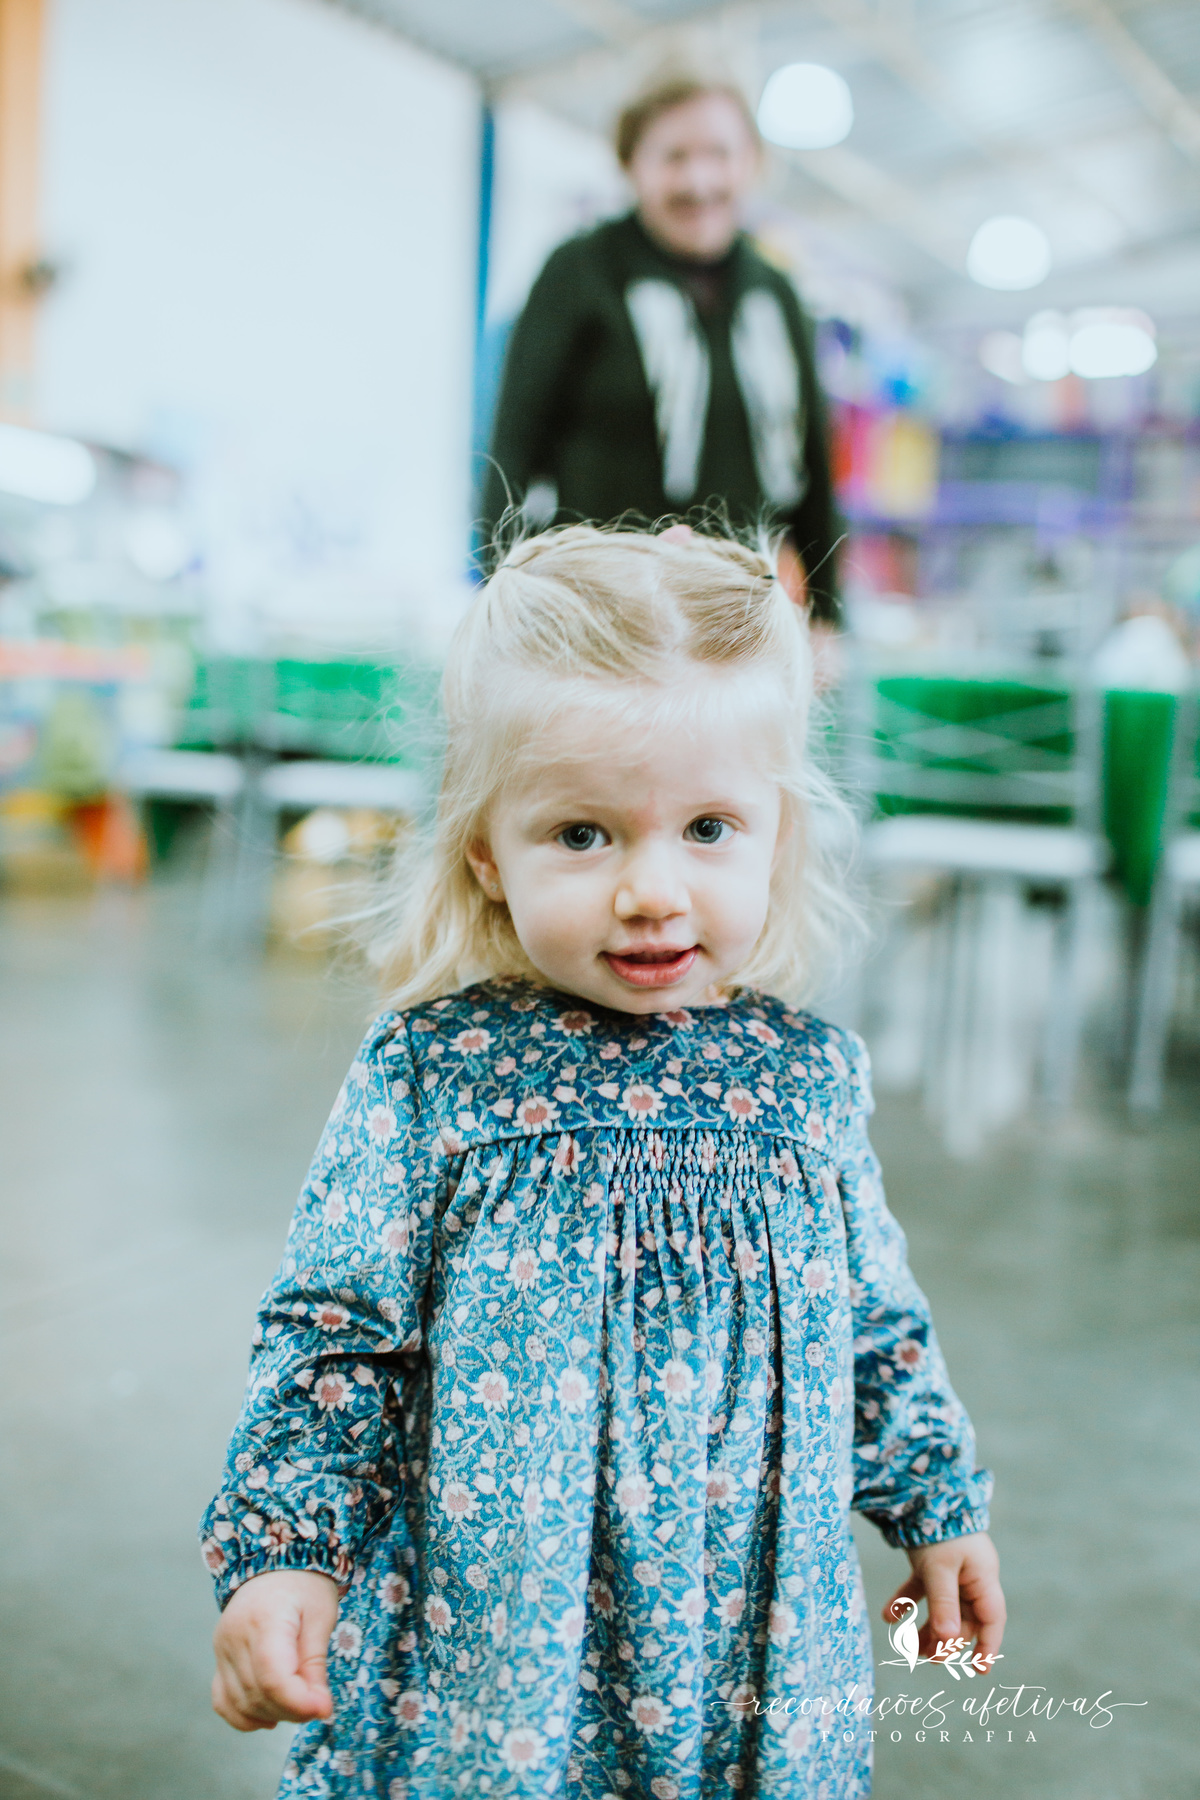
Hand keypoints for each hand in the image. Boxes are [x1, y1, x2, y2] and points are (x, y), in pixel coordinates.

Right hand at [212, 1568, 339, 1731]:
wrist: (274, 1562)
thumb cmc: (304, 1586)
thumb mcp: (321, 1617)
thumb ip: (315, 1664)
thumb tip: (320, 1709)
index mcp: (264, 1620)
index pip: (273, 1677)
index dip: (298, 1702)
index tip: (323, 1707)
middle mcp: (234, 1637)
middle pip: (257, 1694)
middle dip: (291, 1710)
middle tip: (318, 1704)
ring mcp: (221, 1650)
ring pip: (240, 1704)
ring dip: (273, 1714)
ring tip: (298, 1704)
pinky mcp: (218, 1660)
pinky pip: (223, 1701)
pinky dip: (246, 1716)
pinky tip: (270, 1714)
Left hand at [884, 1531, 1005, 1663]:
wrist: (921, 1491)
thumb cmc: (939, 1529)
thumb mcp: (940, 1569)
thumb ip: (943, 1604)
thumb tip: (948, 1640)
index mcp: (983, 1578)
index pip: (992, 1618)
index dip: (988, 1644)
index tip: (980, 1669)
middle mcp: (971, 1576)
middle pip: (964, 1618)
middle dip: (947, 1640)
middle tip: (928, 1659)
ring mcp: (952, 1570)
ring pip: (943, 1608)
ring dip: (927, 1628)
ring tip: (909, 1647)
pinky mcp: (931, 1563)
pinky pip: (921, 1590)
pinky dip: (906, 1603)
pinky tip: (888, 1616)